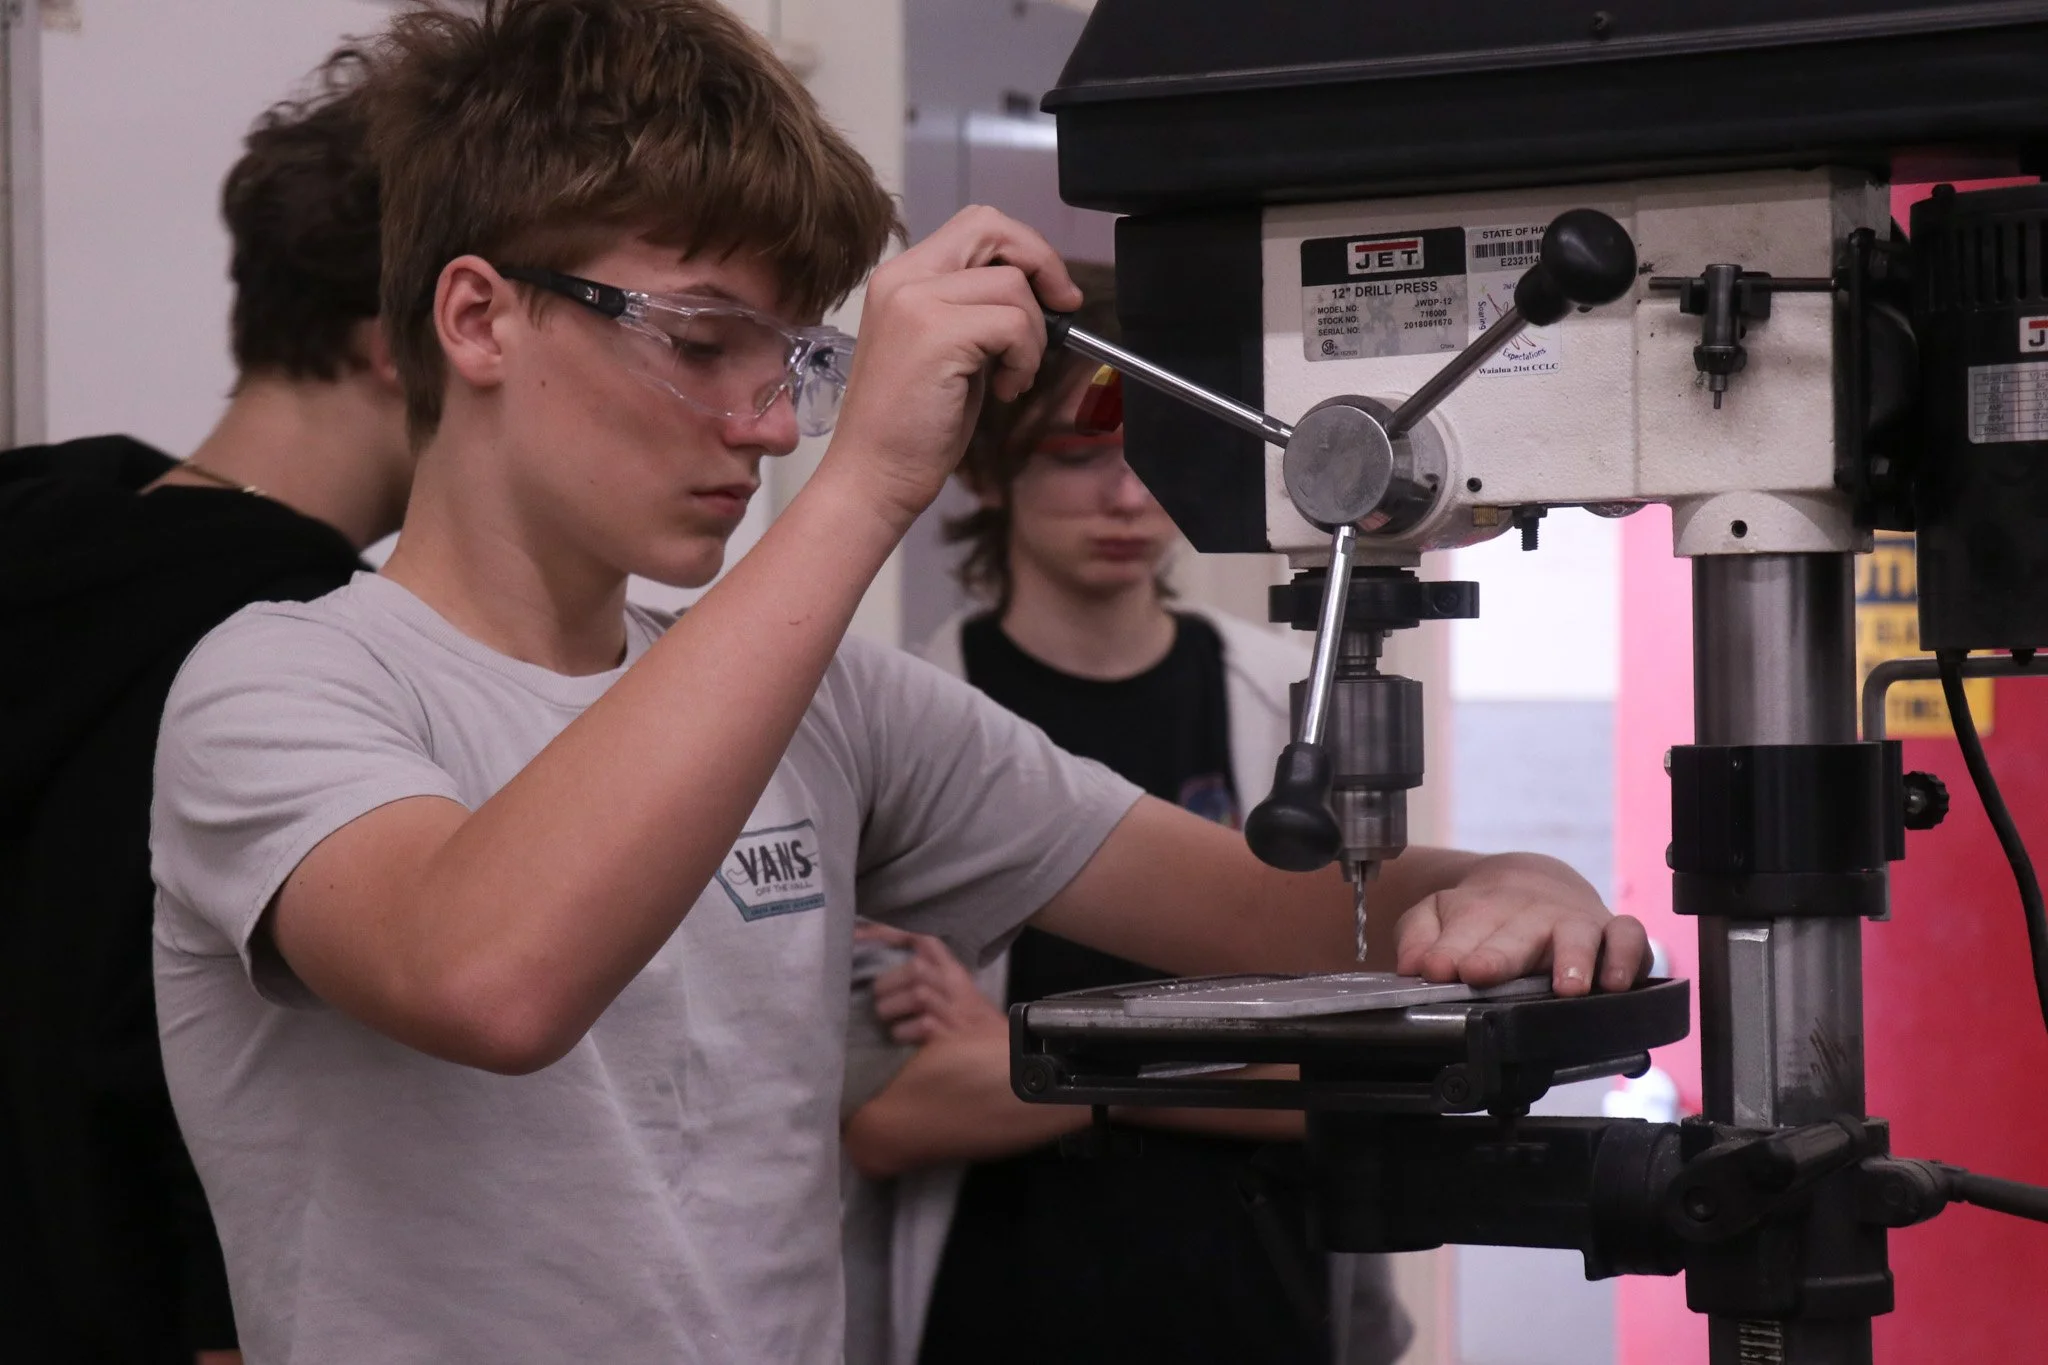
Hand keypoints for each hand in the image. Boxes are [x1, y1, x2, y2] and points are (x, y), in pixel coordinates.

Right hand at [825, 206, 1081, 529]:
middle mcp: (902, 278)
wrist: (874, 476)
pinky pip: (1015, 324)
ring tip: (1012, 377)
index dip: (1025, 249)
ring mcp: (916, 301)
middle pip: (993, 227)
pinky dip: (1025, 359)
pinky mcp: (936, 333)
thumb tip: (1040, 294)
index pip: (977, 226)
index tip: (1051, 293)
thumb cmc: (912, 426)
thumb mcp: (946, 349)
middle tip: (1060, 312)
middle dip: (1043, 265)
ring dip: (1033, 335)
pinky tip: (1004, 391)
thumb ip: (976, 310)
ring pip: (1013, 285)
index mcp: (901, 277)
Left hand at [856, 922, 1007, 1045]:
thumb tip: (876, 979)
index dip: (888, 934)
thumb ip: (925, 979)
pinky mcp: (952, 1036)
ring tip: (885, 1016)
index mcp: (953, 971)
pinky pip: (923, 1026)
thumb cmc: (970, 1024)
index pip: (923, 939)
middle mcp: (955, 986)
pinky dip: (904, 1031)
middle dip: (889, 982)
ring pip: (919, 994)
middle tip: (879, 997)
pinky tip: (900, 1036)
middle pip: (917, 969)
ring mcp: (955, 1011)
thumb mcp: (953, 993)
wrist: (1006, 1053)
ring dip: (892, 1006)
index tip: (858, 936)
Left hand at [1393, 853, 1648, 996]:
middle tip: (1482, 973)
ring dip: (1573, 959)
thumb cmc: (1485, 912)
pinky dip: (1626, 956)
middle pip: (1515, 934)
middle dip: (1499, 955)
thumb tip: (1410, 965)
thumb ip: (1419, 937)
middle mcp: (1530, 916)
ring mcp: (1573, 923)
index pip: (1462, 934)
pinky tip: (1614, 982)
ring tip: (1567, 988)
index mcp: (1482, 913)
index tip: (1437, 970)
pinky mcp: (1612, 931)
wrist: (1533, 881)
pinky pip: (1628, 937)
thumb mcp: (1440, 915)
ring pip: (1577, 935)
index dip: (1448, 952)